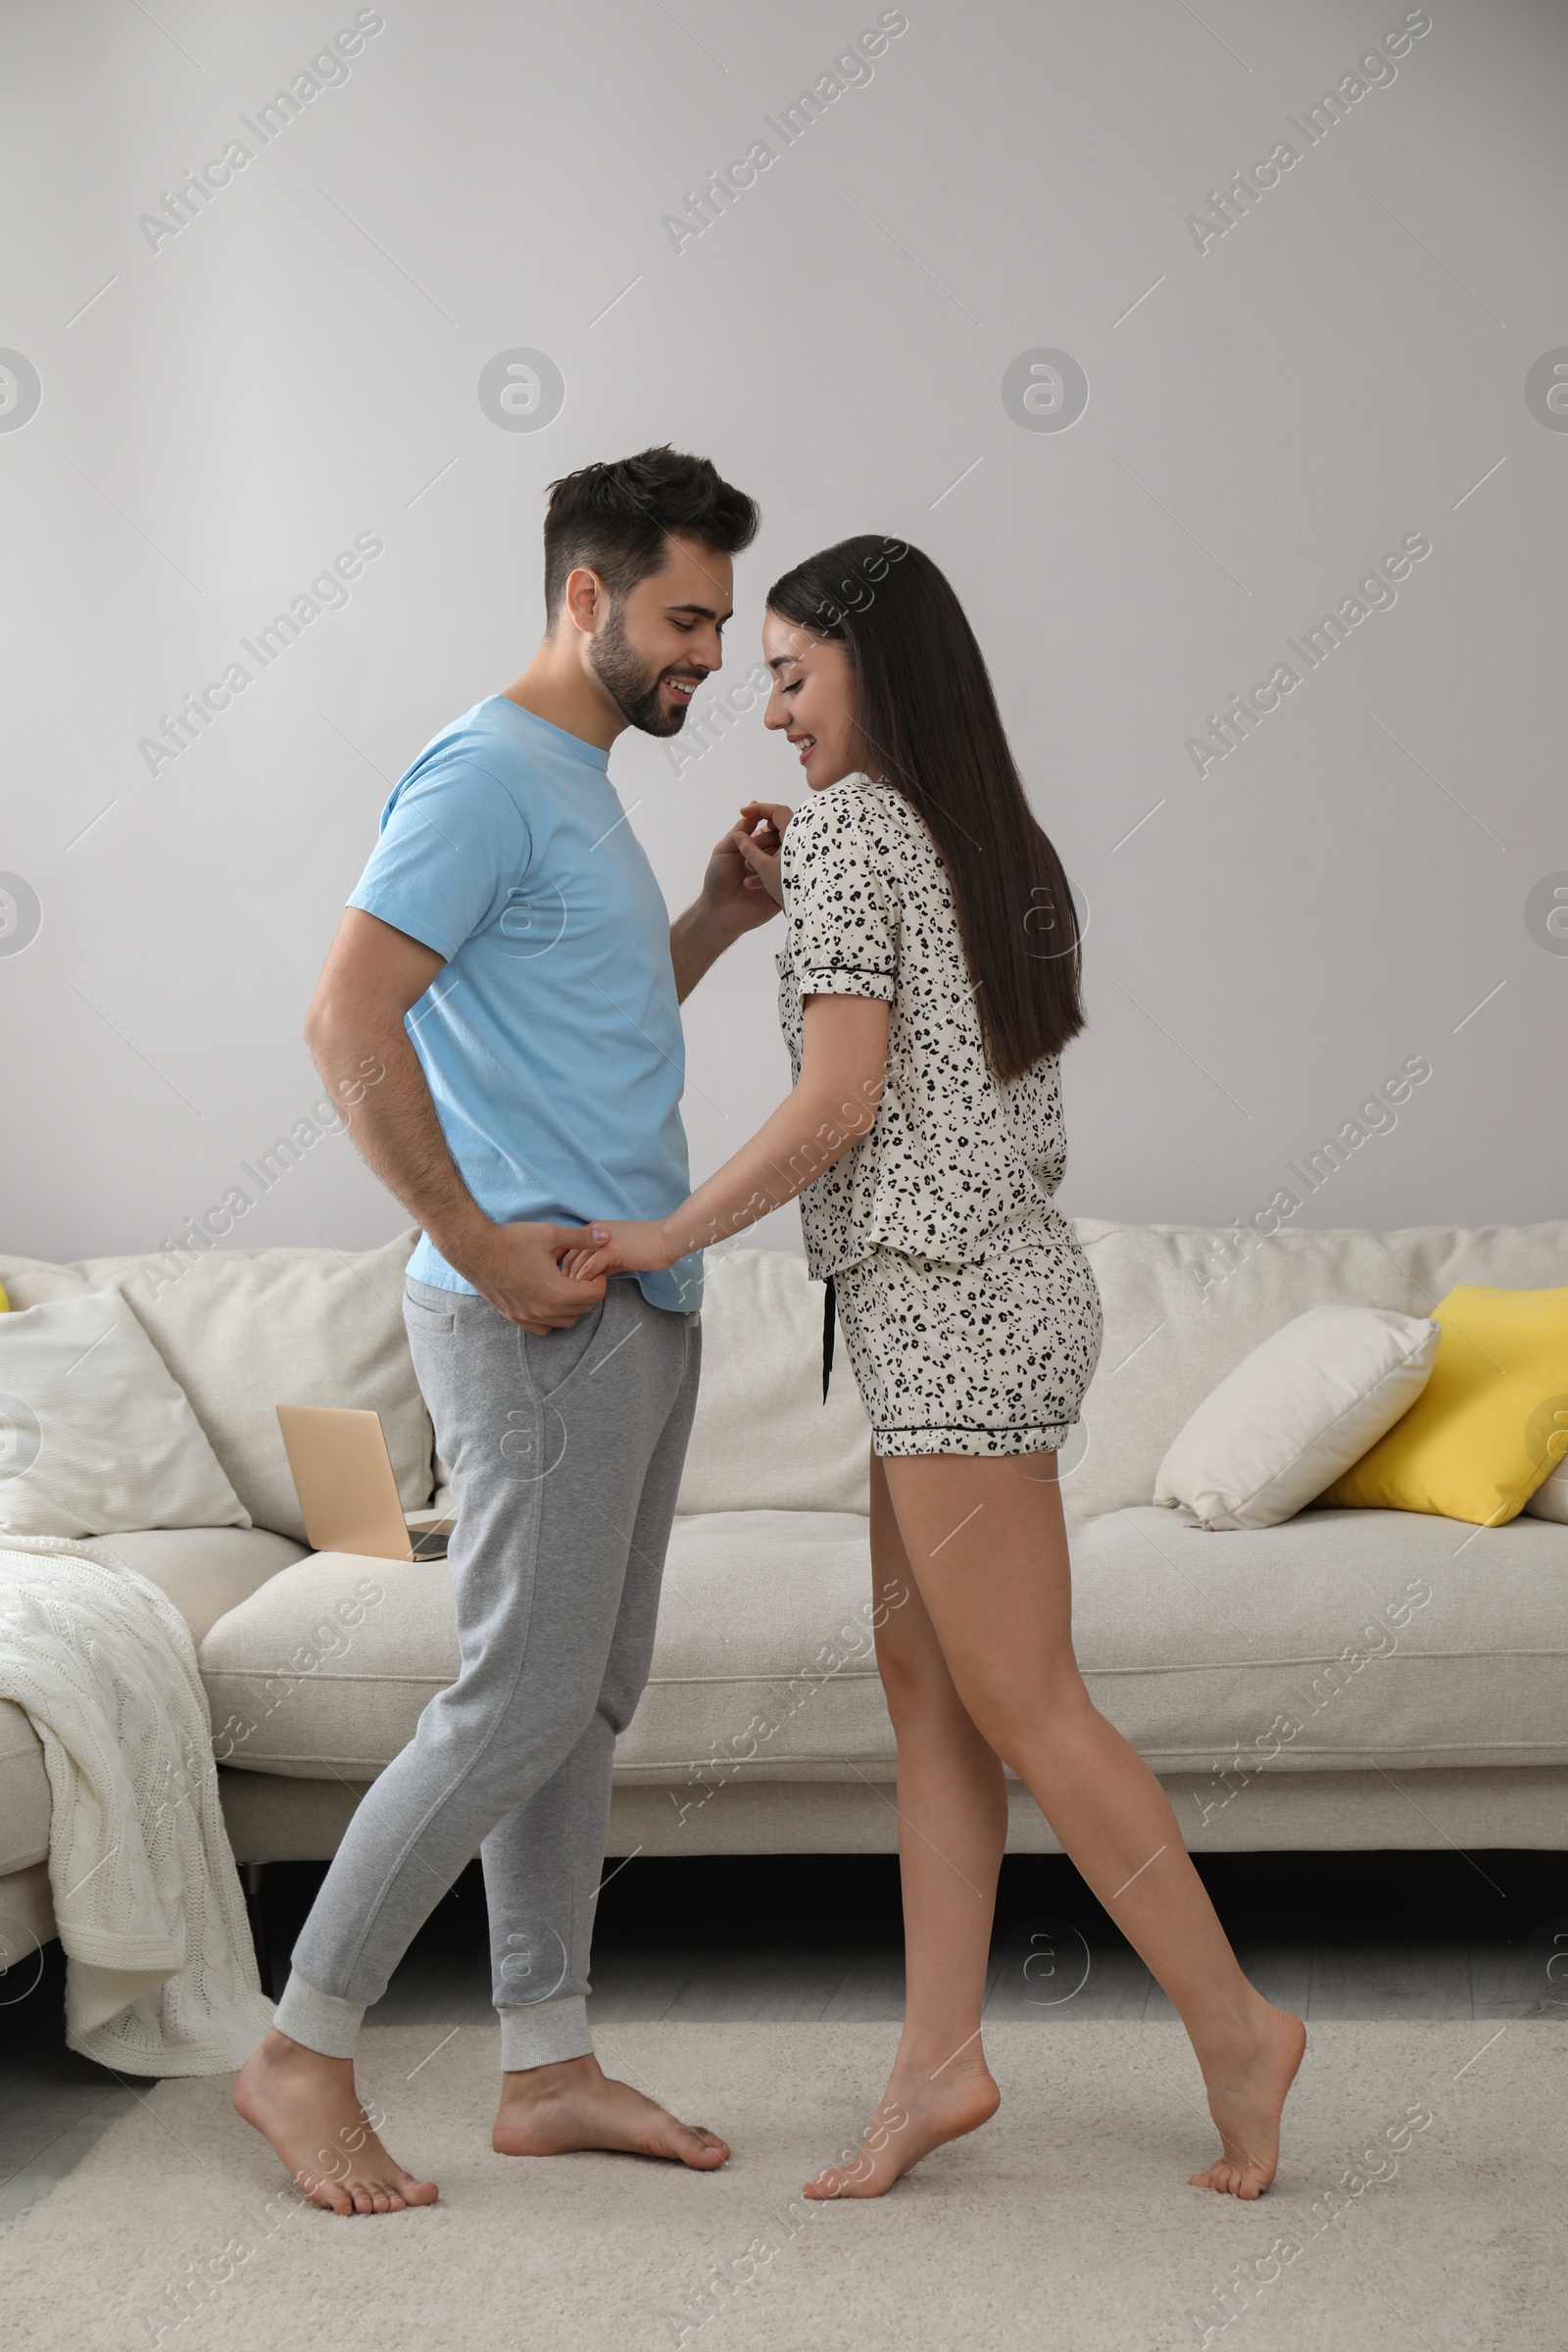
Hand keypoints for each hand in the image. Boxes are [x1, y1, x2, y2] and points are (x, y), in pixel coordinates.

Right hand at [452, 1220, 606, 1333]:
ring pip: (565, 1322)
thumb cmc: (511, 1240)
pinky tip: (548, 1299)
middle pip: (583, 1310)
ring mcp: (528, 1316)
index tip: (592, 1269)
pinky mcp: (515, 1317)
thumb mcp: (550, 1234)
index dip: (599, 1281)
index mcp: (556, 1292)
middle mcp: (544, 1310)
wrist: (475, 1250)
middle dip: (587, 1293)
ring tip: (565, 1286)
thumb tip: (606, 1237)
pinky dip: (551, 1318)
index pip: (594, 1295)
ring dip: (572, 1307)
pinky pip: (543, 1328)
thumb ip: (580, 1238)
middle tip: (581, 1275)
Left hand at [560, 1219, 679, 1284]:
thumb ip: (603, 1262)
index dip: (562, 1268)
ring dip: (573, 1283)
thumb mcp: (619, 1252)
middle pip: (568, 1257)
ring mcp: (601, 1241)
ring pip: (577, 1264)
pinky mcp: (611, 1250)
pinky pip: (590, 1269)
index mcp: (593, 1230)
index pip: (567, 1248)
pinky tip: (587, 1293)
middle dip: (564, 1278)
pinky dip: (586, 1282)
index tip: (562, 1284)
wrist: (666, 1239)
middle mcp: (593, 1232)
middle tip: (565, 1296)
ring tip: (573, 1298)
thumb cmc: (647, 1246)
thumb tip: (592, 1278)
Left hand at [696, 801, 791, 936]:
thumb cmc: (717, 880)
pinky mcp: (784, 893)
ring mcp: (779, 876)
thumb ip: (741, 830)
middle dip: (768, 842)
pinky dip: (774, 876)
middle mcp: (771, 860)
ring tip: (747, 868)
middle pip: (783, 841)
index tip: (761, 823)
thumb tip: (754, 804)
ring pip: (788, 859)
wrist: (718, 912)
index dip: (769, 823)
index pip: (772, 829)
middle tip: (753, 850)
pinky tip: (757, 879)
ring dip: (768, 859)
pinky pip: (788, 880)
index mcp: (759, 847)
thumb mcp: (725, 849)